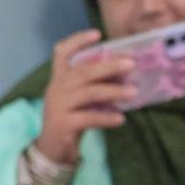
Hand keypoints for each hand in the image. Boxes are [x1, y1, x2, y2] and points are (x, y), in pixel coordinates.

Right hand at [35, 29, 135, 165]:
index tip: (98, 34)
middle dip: (109, 66)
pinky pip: (89, 117)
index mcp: (59, 78)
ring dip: (114, 91)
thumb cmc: (70, 119)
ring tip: (133, 92)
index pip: (62, 52)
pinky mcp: (64, 124)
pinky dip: (106, 117)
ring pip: (89, 93)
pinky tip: (120, 119)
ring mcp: (59, 106)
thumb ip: (94, 86)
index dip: (78, 41)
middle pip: (83, 71)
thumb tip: (126, 75)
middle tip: (132, 64)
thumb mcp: (80, 99)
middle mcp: (57, 88)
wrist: (52, 150)